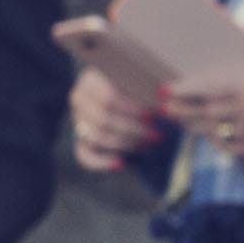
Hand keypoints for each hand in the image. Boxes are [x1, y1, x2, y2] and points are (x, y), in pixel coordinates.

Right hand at [64, 58, 164, 177]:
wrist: (142, 102)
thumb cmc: (148, 88)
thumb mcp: (148, 80)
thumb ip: (153, 86)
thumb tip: (164, 94)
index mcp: (92, 78)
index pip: (108, 97)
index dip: (131, 110)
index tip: (154, 116)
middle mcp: (80, 98)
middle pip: (102, 118)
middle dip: (132, 130)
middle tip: (156, 135)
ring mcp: (79, 119)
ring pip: (96, 136)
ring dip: (125, 143)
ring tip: (148, 144)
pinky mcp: (81, 140)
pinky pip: (84, 155)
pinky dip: (102, 162)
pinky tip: (121, 164)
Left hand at [164, 51, 243, 166]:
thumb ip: (226, 76)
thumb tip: (192, 82)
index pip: (208, 87)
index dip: (184, 90)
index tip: (166, 90)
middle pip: (204, 112)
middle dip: (180, 110)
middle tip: (165, 108)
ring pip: (211, 131)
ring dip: (192, 126)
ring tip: (180, 120)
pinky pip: (227, 148)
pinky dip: (215, 141)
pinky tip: (209, 134)